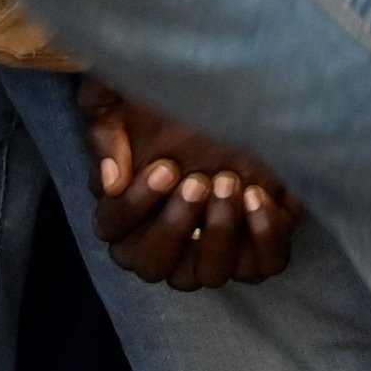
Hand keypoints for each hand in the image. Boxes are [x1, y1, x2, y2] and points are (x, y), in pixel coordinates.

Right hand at [82, 82, 296, 288]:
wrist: (237, 96)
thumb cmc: (169, 102)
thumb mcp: (123, 98)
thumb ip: (106, 132)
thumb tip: (112, 183)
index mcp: (127, 215)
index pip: (113, 229)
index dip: (135, 205)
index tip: (166, 167)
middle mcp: (166, 245)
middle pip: (153, 266)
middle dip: (174, 227)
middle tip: (198, 182)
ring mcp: (212, 253)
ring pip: (208, 275)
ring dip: (218, 235)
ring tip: (230, 185)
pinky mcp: (259, 247)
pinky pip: (262, 265)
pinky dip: (264, 237)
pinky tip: (260, 196)